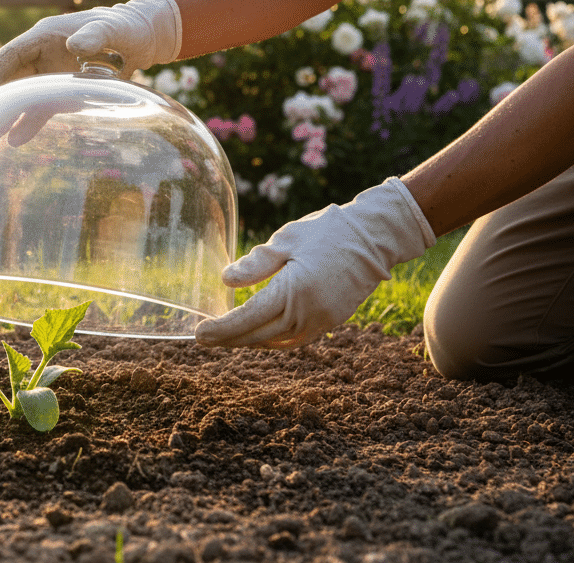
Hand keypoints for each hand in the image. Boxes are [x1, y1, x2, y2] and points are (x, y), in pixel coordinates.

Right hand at [0, 0, 182, 106]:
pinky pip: (42, 105)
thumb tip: (73, 47)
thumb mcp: (115, 29)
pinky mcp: (65, 86)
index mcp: (47, 35)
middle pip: (10, 77)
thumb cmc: (129, 28)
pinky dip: (30, 121)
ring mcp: (53, 71)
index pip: (11, 56)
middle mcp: (43, 53)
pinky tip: (17, 139)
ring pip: (23, 94)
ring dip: (7, 114)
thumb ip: (95, 35)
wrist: (147, 37)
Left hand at [195, 177, 435, 348]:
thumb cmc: (326, 232)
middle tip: (203, 340)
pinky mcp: (332, 321)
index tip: (200, 334)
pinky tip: (259, 336)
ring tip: (225, 338)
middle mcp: (309, 312)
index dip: (222, 328)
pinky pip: (296, 339)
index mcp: (294, 291)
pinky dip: (274, 341)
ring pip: (278, 341)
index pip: (249, 318)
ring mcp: (323, 321)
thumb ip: (256, 263)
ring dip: (250, 341)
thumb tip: (226, 279)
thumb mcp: (286, 240)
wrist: (374, 237)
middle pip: (260, 335)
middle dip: (229, 339)